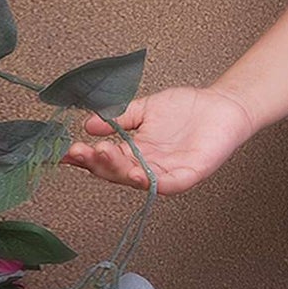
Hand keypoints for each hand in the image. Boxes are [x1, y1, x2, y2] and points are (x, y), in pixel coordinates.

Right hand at [60, 86, 256, 195]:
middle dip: (96, 163)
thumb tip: (89, 124)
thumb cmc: (186, 108)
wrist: (223, 104)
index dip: (84, 157)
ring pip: (136, 180)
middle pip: (115, 172)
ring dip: (118, 170)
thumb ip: (120, 117)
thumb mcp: (146, 109)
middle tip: (81, 151)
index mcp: (134, 152)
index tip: (65, 150)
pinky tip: (139, 175)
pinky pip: (167, 184)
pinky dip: (153, 183)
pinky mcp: (188, 175)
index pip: (104, 159)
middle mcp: (147, 166)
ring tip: (103, 155)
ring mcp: (166, 173)